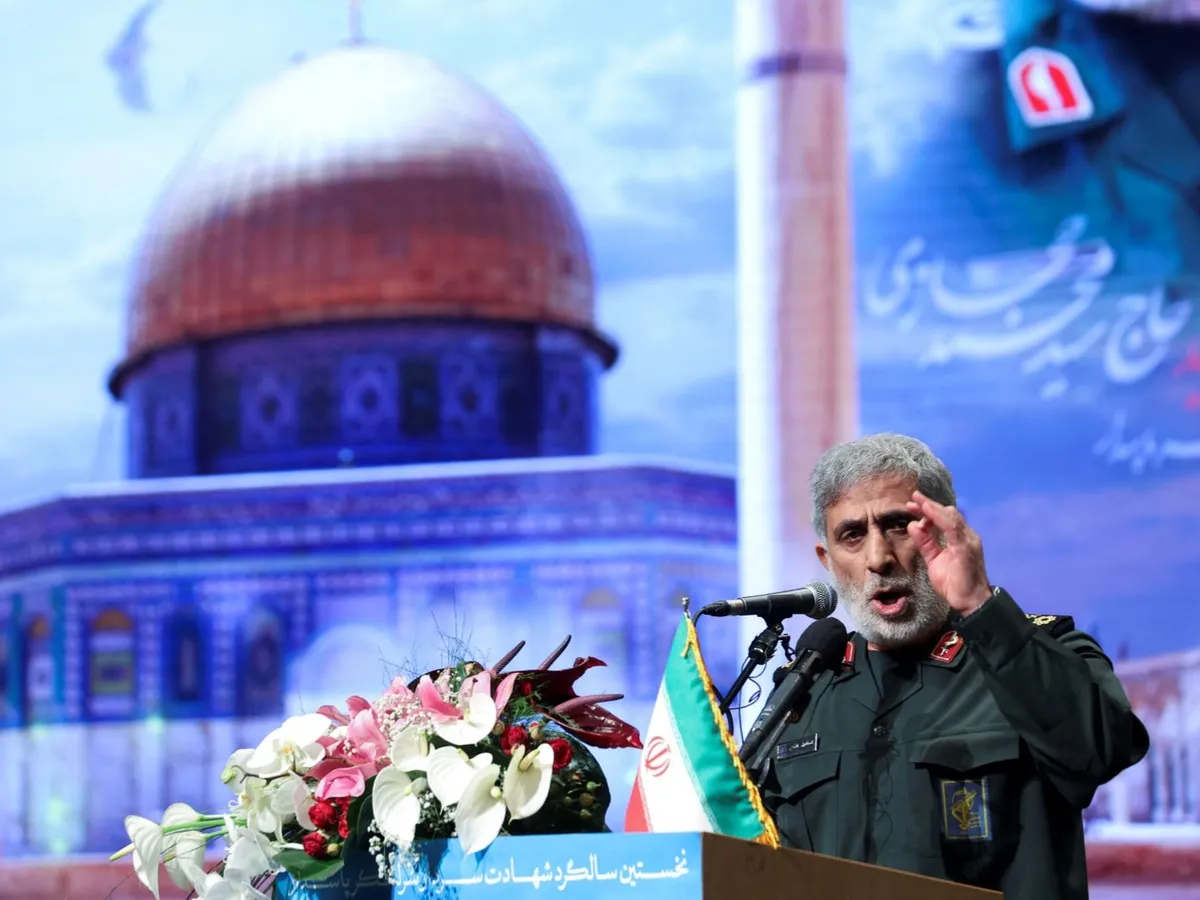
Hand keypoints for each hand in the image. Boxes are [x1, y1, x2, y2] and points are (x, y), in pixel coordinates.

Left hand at [906, 491, 991, 615]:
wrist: (969, 602)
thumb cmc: (954, 584)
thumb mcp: (934, 560)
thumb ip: (925, 543)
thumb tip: (913, 526)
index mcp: (960, 539)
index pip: (945, 518)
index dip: (929, 510)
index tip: (913, 505)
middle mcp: (967, 536)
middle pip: (948, 513)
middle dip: (929, 505)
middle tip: (913, 498)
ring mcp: (968, 541)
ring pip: (950, 516)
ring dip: (932, 508)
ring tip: (917, 501)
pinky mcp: (966, 548)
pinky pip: (951, 527)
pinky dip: (938, 518)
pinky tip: (927, 512)